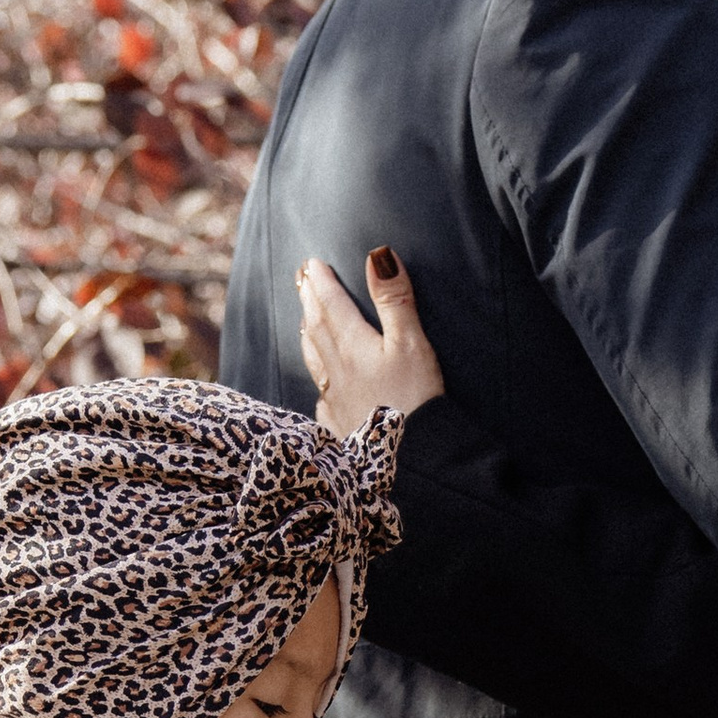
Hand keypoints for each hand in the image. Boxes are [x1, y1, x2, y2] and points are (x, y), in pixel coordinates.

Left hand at [297, 243, 443, 435]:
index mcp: (352, 345)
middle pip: (316, 328)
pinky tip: (322, 387)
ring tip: (305, 321)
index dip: (321, 281)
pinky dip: (320, 383)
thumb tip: (378, 256)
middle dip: (309, 301)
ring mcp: (334, 401)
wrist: (414, 460)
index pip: (331, 304)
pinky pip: (322, 399)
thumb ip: (394, 300)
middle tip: (302, 280)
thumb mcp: (411, 343)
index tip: (312, 263)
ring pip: (314, 360)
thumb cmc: (416, 400)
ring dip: (308, 335)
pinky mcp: (339, 428)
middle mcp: (336, 371)